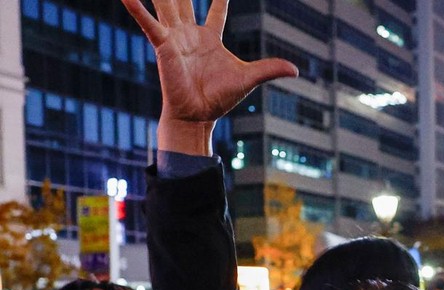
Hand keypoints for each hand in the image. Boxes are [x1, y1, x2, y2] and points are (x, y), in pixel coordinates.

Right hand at [121, 0, 297, 153]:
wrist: (199, 116)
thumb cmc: (220, 99)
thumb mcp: (249, 78)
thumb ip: (270, 69)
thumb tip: (297, 70)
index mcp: (210, 39)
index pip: (216, 11)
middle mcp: (190, 36)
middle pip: (185, 1)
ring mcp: (175, 39)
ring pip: (166, 5)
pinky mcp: (163, 46)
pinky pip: (149, 24)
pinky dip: (137, 9)